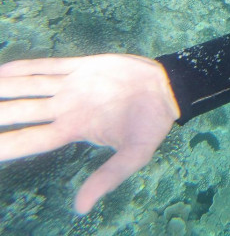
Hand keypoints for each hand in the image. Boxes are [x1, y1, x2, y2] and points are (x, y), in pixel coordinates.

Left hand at [0, 54, 179, 213]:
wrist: (167, 90)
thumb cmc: (151, 124)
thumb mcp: (134, 155)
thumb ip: (107, 177)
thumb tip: (79, 209)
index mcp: (75, 130)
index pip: (31, 140)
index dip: (5, 145)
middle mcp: (67, 108)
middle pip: (23, 111)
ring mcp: (72, 86)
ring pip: (30, 87)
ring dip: (5, 89)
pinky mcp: (83, 66)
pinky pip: (50, 65)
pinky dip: (26, 66)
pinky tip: (3, 70)